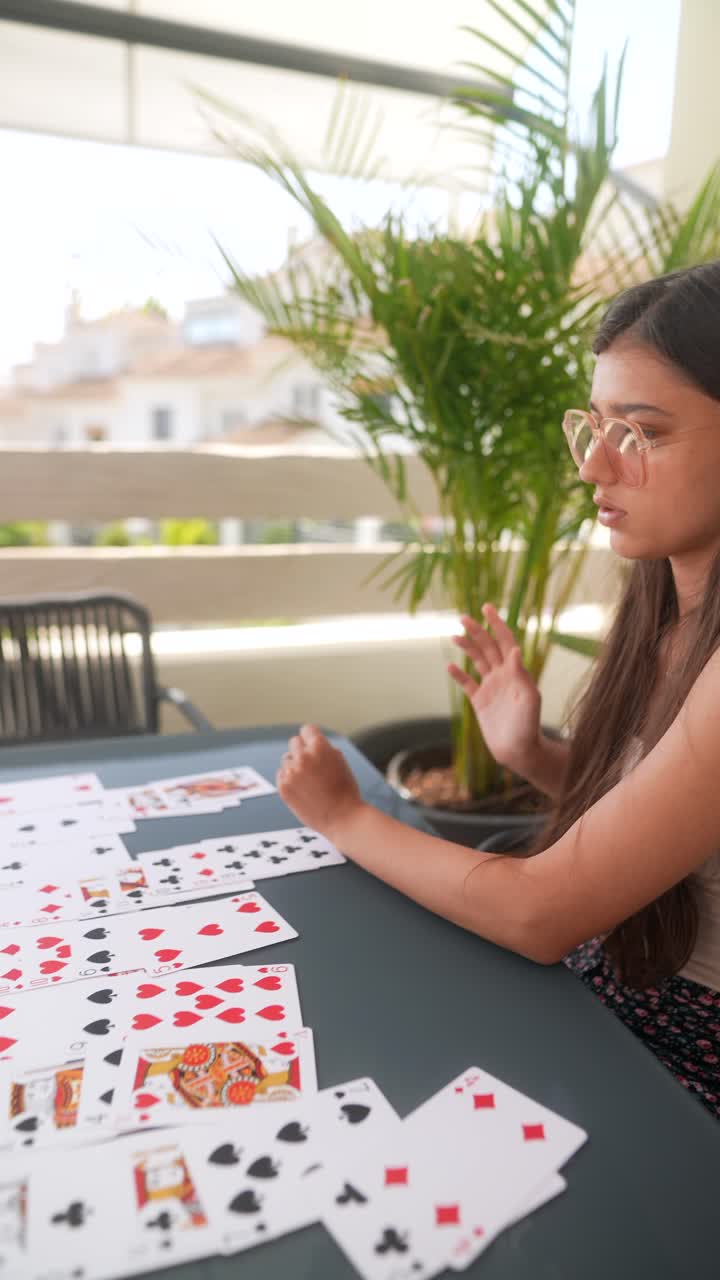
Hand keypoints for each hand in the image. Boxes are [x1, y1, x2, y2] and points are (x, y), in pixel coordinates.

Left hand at [276, 724, 365, 842]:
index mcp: (320, 747)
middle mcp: (303, 757)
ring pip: (287, 759)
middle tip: (312, 766)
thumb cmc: (345, 791)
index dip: (311, 738)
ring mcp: (291, 772)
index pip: (307, 729)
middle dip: (302, 751)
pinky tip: (303, 790)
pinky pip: (281, 775)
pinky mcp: (283, 786)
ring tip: (309, 782)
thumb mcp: (340, 760)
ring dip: (295, 766)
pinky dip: (289, 780)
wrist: (342, 818)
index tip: (313, 746)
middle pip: (294, 742)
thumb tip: (310, 741)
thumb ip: (324, 748)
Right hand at [448, 603, 541, 771]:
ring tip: (455, 636)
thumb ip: (521, 675)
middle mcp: (503, 676)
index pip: (505, 642)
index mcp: (515, 672)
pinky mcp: (480, 702)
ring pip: (477, 661)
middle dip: (477, 631)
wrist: (519, 752)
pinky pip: (467, 684)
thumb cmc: (529, 727)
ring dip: (467, 647)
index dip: (497, 624)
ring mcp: (491, 688)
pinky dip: (458, 674)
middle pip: (488, 647)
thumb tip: (514, 650)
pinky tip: (449, 666)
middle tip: (463, 618)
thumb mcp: (529, 700)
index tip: (487, 608)